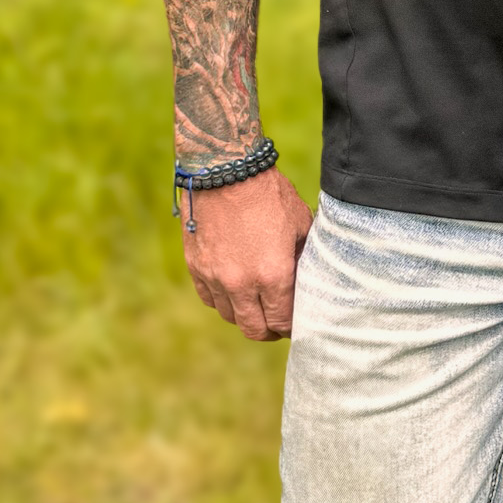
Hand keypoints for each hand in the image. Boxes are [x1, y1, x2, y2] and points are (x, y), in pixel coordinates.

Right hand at [182, 165, 313, 340]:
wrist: (225, 171)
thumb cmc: (269, 194)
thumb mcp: (300, 223)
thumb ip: (303, 257)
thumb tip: (306, 279)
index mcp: (273, 274)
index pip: (282, 321)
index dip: (292, 326)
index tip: (296, 322)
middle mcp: (241, 283)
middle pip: (254, 329)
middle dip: (269, 331)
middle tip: (278, 323)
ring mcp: (215, 277)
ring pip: (230, 317)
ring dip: (245, 315)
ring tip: (257, 306)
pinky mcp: (196, 267)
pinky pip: (209, 299)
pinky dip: (223, 300)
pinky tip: (235, 290)